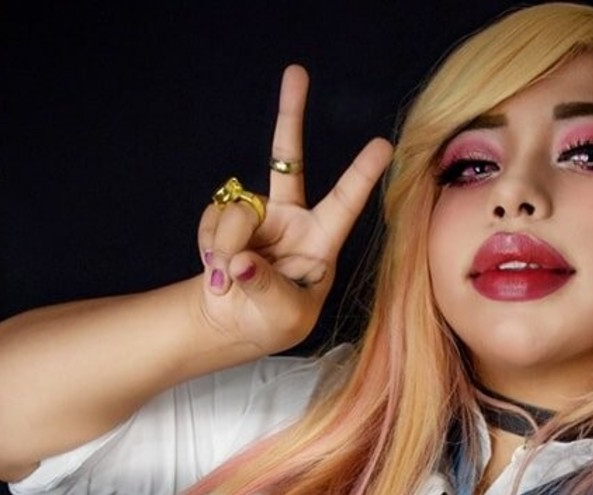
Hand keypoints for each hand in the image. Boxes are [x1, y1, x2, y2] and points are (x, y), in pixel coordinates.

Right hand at [196, 65, 392, 353]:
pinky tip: (216, 269)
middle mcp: (292, 220)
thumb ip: (265, 286)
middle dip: (291, 115)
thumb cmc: (274, 323)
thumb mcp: (283, 314)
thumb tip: (239, 260)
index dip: (361, 176)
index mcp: (320, 242)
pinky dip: (209, 244)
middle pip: (289, 160)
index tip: (384, 146)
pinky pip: (213, 216)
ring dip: (225, 243)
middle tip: (296, 72)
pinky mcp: (228, 219)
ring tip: (227, 278)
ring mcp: (258, 216)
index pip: (344, 204)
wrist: (234, 324)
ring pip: (238, 208)